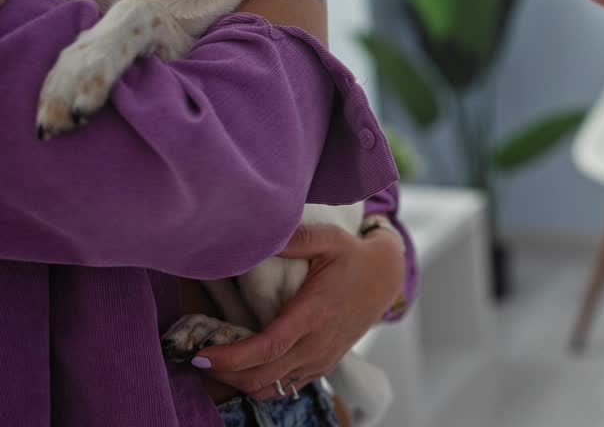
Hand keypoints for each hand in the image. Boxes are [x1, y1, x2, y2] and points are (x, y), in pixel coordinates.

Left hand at [196, 223, 404, 400]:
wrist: (386, 278)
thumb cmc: (354, 257)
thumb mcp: (328, 239)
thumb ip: (293, 239)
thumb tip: (256, 236)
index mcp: (314, 315)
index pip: (266, 349)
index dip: (229, 358)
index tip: (200, 352)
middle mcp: (317, 345)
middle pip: (261, 376)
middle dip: (224, 373)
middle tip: (195, 356)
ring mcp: (320, 360)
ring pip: (270, 388)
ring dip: (238, 382)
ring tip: (215, 363)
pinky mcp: (322, 366)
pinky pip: (284, 389)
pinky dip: (258, 385)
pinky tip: (242, 369)